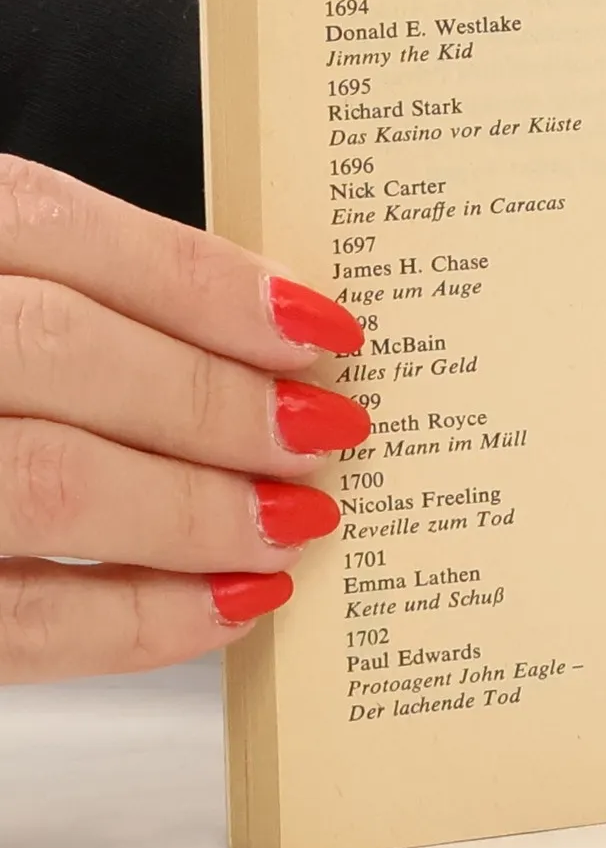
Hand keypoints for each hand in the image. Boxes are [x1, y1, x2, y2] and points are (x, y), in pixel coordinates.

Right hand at [0, 156, 369, 682]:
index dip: (204, 281)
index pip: (54, 224)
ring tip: (293, 523)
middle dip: (220, 403)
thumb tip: (250, 335)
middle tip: (331, 435)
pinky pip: (11, 619)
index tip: (322, 329)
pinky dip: (137, 622)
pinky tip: (226, 608)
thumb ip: (57, 294)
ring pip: (46, 481)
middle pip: (65, 352)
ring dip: (197, 512)